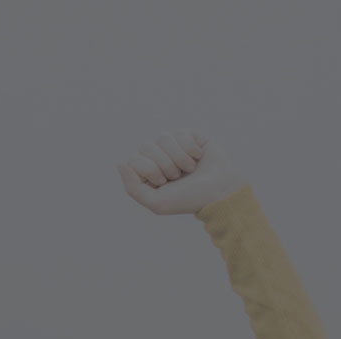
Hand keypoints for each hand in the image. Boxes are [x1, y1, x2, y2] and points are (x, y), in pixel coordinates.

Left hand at [118, 130, 243, 215]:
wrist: (221, 192)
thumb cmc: (188, 199)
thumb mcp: (156, 202)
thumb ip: (132, 187)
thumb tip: (119, 163)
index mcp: (146, 173)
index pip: (133, 160)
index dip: (149, 170)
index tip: (163, 182)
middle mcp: (157, 157)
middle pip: (146, 146)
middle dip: (164, 163)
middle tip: (177, 176)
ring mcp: (173, 146)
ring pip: (163, 137)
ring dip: (179, 157)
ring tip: (189, 169)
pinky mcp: (190, 136)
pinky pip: (181, 133)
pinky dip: (191, 148)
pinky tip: (199, 157)